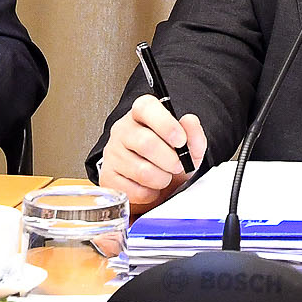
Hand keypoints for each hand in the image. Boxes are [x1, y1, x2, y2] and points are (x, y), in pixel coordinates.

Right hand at [98, 94, 205, 210]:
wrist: (159, 183)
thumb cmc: (170, 157)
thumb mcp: (189, 144)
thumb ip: (193, 132)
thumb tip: (188, 121)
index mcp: (142, 113)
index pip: (146, 107)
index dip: (165, 124)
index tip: (181, 140)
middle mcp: (123, 129)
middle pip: (146, 143)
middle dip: (170, 159)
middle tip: (179, 165)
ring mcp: (113, 153)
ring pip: (141, 170)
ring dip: (162, 179)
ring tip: (165, 176)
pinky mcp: (108, 177)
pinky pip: (133, 190)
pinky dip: (149, 194)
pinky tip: (151, 186)